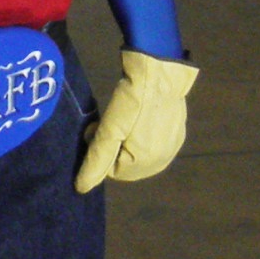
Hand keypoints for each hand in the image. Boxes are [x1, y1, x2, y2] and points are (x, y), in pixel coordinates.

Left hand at [76, 51, 198, 193]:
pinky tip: (140, 114)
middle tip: (110, 122)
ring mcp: (173, 146)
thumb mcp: (109, 130)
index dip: (100, 150)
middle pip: (126, 163)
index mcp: (147, 165)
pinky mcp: (178, 131)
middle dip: (114, 147)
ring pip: (138, 152)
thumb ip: (96, 160)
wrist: (161, 70)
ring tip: (125, 117)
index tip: (98, 128)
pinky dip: (142, 132)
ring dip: (127, 140)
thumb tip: (81, 188)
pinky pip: (152, 141)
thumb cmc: (132, 101)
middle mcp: (163, 161)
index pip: (112, 171)